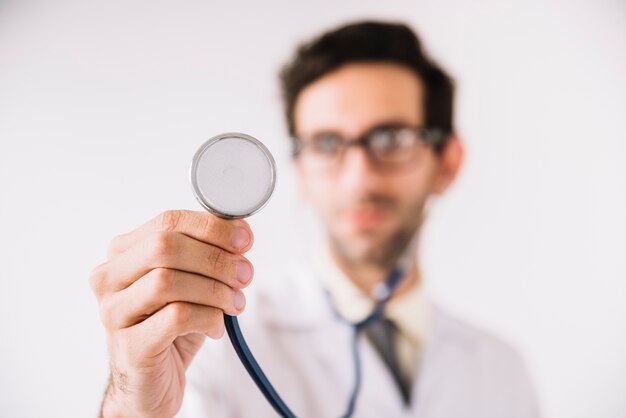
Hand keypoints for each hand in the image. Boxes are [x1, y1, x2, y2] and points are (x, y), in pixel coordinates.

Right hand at [89, 210, 253, 417]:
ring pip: (168, 281)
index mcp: (122, 253)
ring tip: (235, 303)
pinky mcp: (129, 346)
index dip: (211, 226)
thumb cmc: (170, 327)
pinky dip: (208, 317)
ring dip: (215, 289)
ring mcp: (114, 312)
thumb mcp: (189, 282)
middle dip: (215, 257)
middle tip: (244, 273)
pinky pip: (176, 317)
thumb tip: (240, 232)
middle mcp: (110, 278)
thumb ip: (207, 254)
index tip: (244, 238)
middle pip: (164, 246)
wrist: (151, 383)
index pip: (167, 222)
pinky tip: (216, 327)